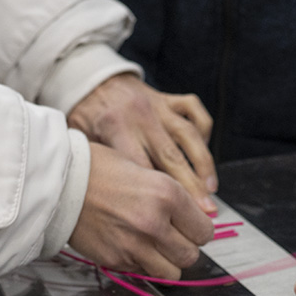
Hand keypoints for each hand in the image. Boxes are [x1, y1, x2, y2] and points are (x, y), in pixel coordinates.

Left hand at [68, 74, 217, 213]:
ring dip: (203, 165)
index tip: (173, 216)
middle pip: (172, 157)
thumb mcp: (83, 143)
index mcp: (116, 128)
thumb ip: (103, 167)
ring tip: (211, 189)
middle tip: (205, 212)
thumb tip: (121, 202)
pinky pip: (194, 111)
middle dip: (192, 187)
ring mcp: (158, 106)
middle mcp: (141, 117)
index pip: (143, 167)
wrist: (90, 79)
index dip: (161, 194)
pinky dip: (203, 131)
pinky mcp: (169, 98)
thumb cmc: (86, 117)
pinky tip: (203, 153)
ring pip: (189, 136)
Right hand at [68, 143, 213, 278]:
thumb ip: (171, 198)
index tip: (189, 229)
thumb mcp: (145, 171)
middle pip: (191, 256)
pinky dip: (140, 264)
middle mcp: (154, 222)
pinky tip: (128, 245)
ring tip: (152, 248)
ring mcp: (135, 244)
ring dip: (165, 263)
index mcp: (167, 194)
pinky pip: (142, 272)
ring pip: (171, 273)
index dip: (197, 231)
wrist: (60, 183)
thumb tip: (190, 218)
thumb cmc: (98, 170)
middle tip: (171, 239)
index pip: (204, 231)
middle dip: (183, 249)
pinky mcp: (116, 259)